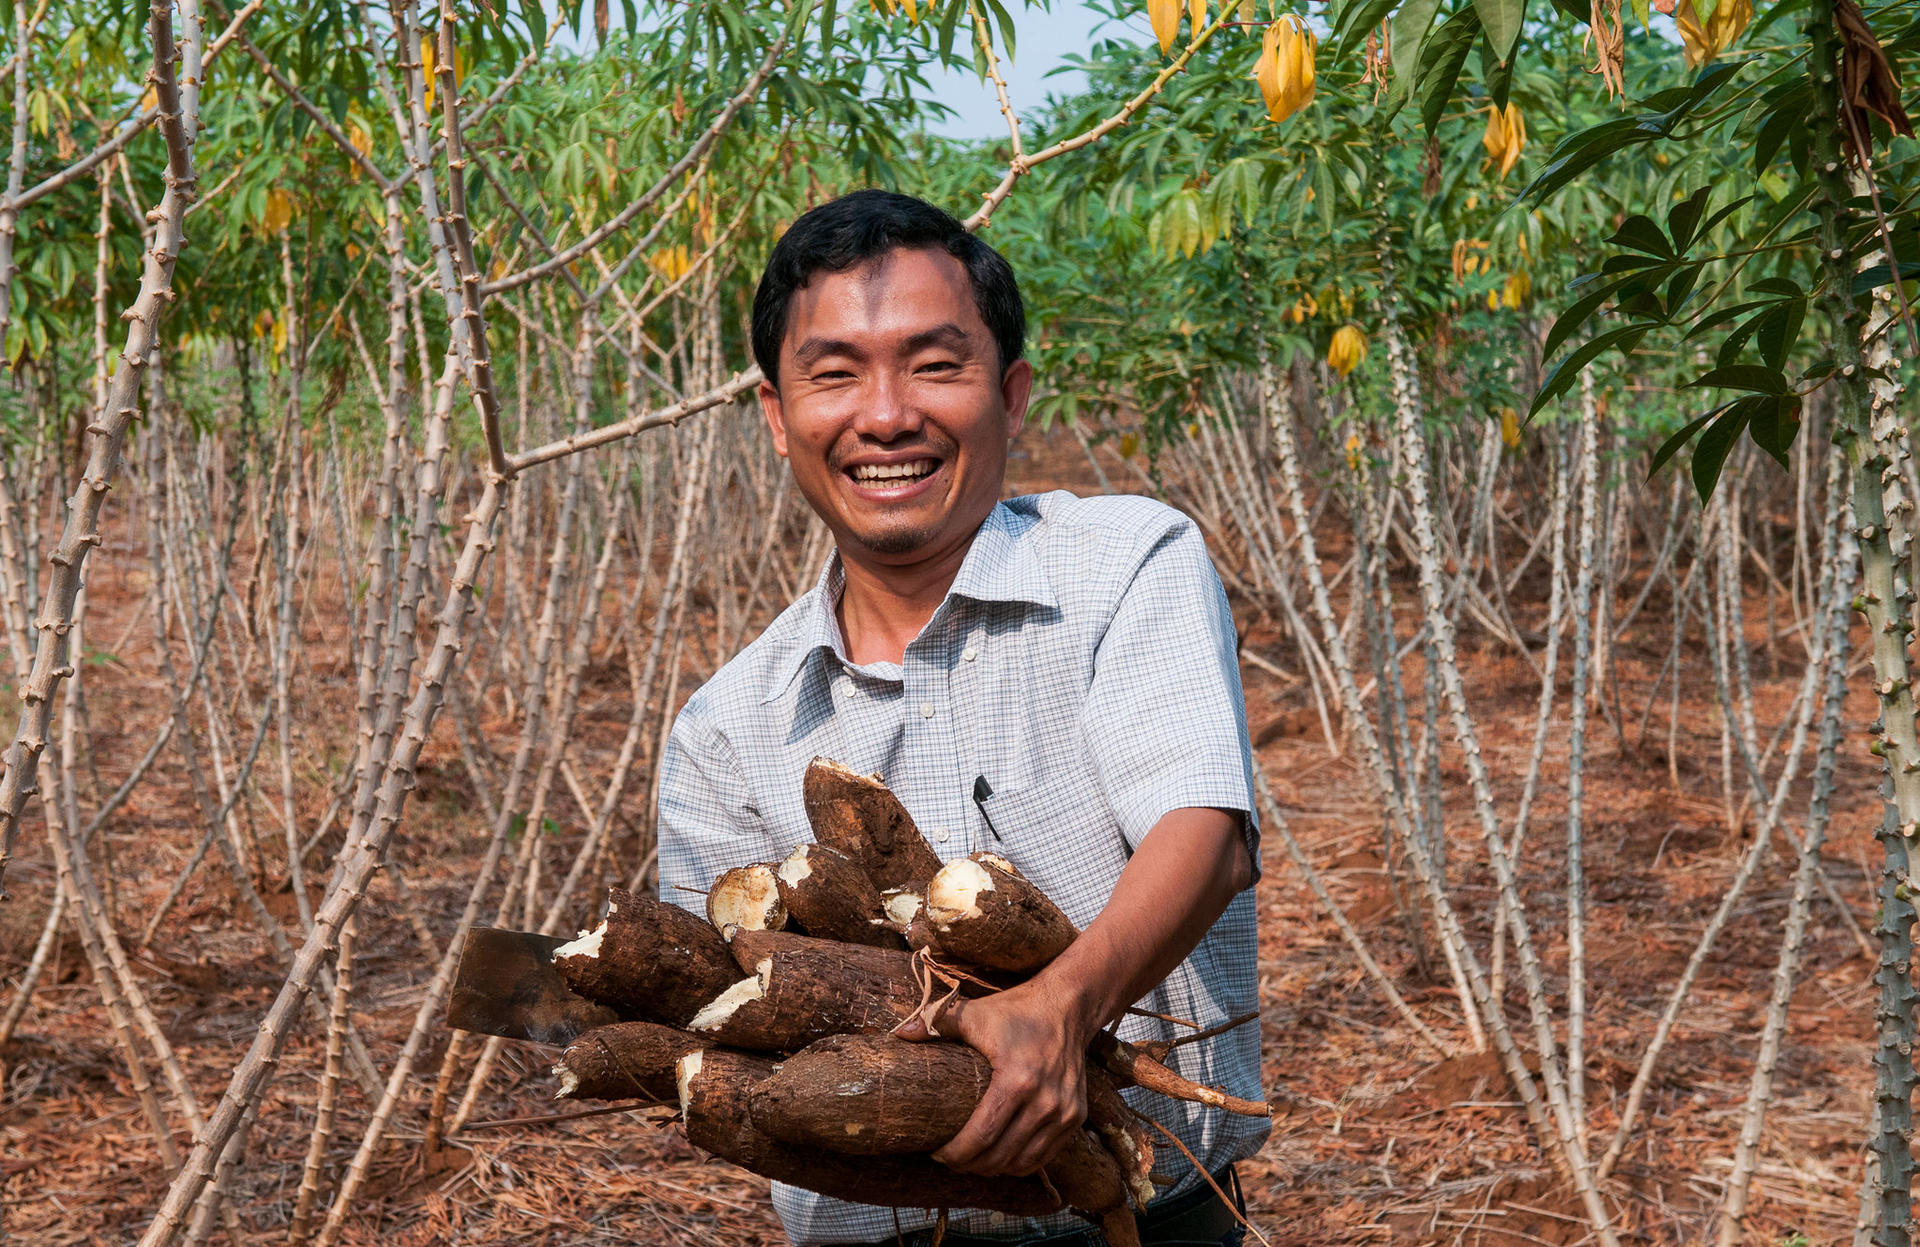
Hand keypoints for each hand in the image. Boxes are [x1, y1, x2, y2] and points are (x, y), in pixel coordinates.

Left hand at [895, 979, 1092, 1176]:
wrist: (1068, 1005)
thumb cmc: (1017, 1010)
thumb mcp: (975, 1013)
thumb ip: (935, 1022)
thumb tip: (898, 1033)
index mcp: (1017, 1079)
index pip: (981, 1136)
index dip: (955, 1154)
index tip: (936, 1153)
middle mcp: (1045, 1101)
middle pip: (1000, 1156)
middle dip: (969, 1165)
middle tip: (949, 1160)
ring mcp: (1064, 1112)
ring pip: (1022, 1163)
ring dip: (994, 1169)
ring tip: (971, 1162)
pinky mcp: (1076, 1117)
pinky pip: (1043, 1156)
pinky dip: (1019, 1164)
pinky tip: (1000, 1157)